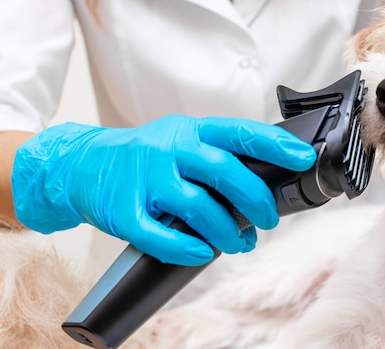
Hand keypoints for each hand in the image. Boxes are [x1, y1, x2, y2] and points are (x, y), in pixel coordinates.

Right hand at [11, 115, 315, 264]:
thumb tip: (266, 180)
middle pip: (224, 171)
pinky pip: (160, 236)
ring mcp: (145, 179)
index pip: (239, 132)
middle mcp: (169, 149)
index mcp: (189, 131)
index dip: (274, 145)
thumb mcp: (180, 139)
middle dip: (256, 200)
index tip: (303, 158)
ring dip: (227, 232)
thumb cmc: (144, 156)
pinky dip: (186, 249)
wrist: (81, 163)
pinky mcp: (124, 210)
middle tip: (269, 221)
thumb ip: (215, 154)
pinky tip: (202, 253)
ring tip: (239, 244)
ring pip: (198, 207)